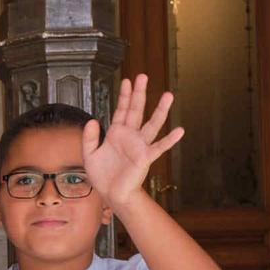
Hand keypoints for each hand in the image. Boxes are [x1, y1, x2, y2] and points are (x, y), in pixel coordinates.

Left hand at [83, 73, 184, 212]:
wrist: (110, 193)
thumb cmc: (102, 175)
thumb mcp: (89, 154)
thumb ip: (89, 138)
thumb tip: (92, 120)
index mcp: (117, 133)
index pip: (122, 110)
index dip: (124, 96)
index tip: (127, 80)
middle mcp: (130, 136)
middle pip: (136, 110)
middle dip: (139, 93)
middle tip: (143, 76)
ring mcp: (139, 145)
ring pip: (152, 124)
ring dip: (160, 110)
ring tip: (168, 95)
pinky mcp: (145, 157)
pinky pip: (159, 147)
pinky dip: (169, 139)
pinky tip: (179, 131)